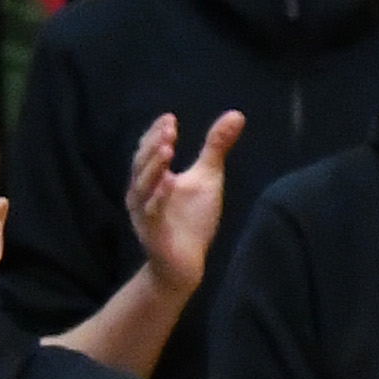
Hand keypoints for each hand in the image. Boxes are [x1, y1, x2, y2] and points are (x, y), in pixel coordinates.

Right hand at [126, 107, 240, 297]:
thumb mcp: (207, 177)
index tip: (170, 118)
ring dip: (154, 167)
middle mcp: (143, 195)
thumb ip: (216, 146)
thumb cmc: (191, 220)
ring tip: (167, 148)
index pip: (149, 151)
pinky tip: (168, 183)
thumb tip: (237, 114)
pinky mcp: (153, 234)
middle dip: (154, 146)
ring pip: (143, 188)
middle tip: (169, 129)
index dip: (156, 134)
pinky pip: (152, 214)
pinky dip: (158, 198)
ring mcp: (145, 215)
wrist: (184, 264)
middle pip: (142, 165)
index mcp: (152, 178)